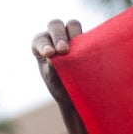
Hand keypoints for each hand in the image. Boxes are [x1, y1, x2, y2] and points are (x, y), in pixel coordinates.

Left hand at [32, 19, 99, 133]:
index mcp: (45, 54)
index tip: (48, 55)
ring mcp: (77, 43)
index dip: (42, 42)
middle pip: (54, 26)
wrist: (91, 108)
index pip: (38, 39)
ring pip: (72, 25)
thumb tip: (50, 61)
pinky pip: (91, 34)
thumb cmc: (70, 99)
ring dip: (72, 32)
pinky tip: (94, 46)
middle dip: (56, 34)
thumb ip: (53, 74)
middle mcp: (59, 45)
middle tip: (61, 52)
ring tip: (74, 49)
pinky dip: (90, 37)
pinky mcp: (92, 45)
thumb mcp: (59, 89)